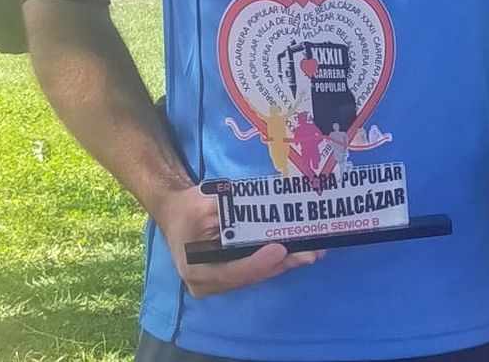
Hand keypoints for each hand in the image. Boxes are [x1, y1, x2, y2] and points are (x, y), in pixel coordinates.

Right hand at [155, 185, 321, 296]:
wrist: (175, 214)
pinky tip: (298, 251)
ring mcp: (220, 283)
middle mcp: (208, 284)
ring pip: (257, 276)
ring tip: (313, 252)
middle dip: (283, 263)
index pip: (233, 272)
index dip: (259, 263)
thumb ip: (230, 209)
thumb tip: (263, 208)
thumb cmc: (187, 209)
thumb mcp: (203, 204)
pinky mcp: (231, 275)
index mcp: (197, 269)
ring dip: (285, 263)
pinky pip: (256, 271)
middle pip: (251, 276)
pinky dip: (276, 261)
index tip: (281, 249)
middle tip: (311, 253)